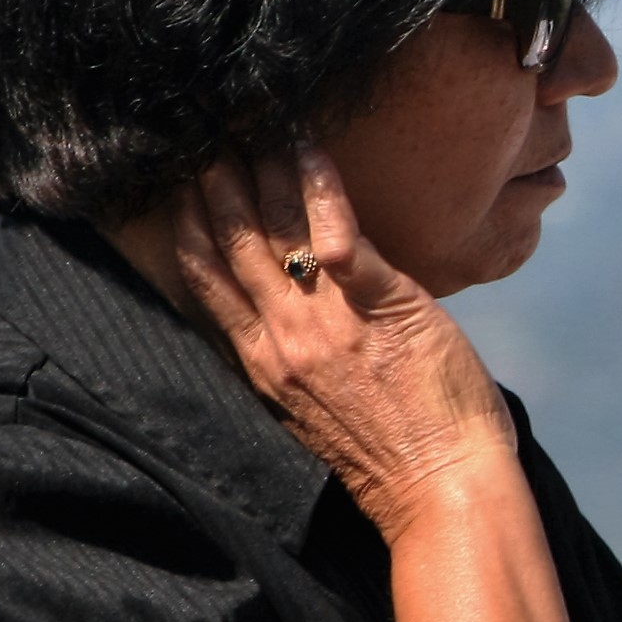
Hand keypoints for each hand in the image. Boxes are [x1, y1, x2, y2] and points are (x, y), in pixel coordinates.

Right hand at [172, 147, 517, 524]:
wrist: (441, 492)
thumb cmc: (391, 458)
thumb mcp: (316, 412)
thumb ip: (293, 363)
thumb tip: (288, 321)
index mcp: (264, 367)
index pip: (206, 284)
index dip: (189, 229)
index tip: (180, 185)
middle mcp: (285, 341)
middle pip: (232, 247)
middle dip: (214, 186)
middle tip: (207, 135)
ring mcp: (331, 324)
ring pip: (275, 234)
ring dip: (261, 175)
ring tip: (252, 129)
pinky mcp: (385, 308)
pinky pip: (341, 237)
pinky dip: (323, 189)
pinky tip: (310, 150)